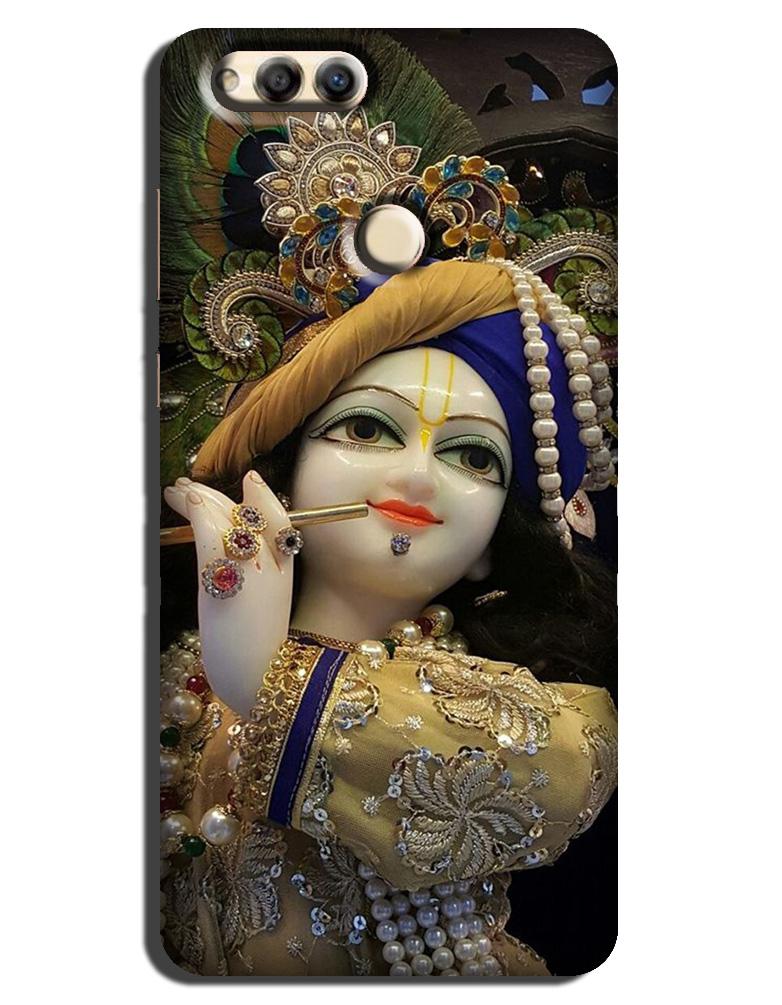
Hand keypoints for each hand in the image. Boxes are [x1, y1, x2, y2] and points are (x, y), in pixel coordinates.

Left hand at [164, 472, 293, 715]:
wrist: (259, 679)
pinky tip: (186, 501)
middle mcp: (272, 567)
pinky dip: (198, 514)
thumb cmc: (255, 653)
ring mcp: (252, 572)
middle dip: (218, 496)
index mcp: (284, 575)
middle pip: (250, 515)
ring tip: (177, 490)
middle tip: (190, 487)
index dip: (263, 499)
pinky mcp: (227, 580)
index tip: (249, 482)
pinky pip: (212, 536)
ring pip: (228, 519)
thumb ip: (253, 584)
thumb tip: (233, 566)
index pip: (279, 522)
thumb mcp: (260, 612)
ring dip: (200, 498)